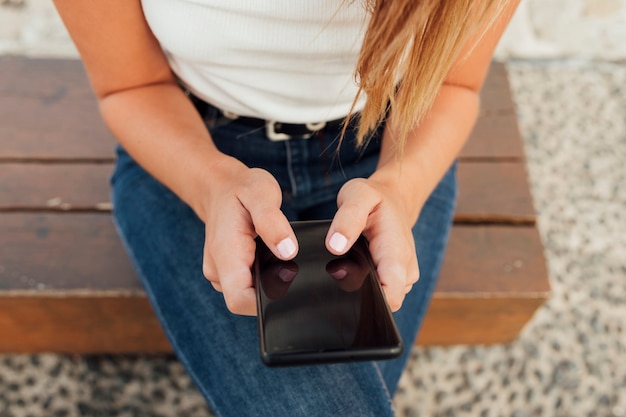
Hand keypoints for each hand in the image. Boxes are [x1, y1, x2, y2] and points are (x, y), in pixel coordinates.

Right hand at [200, 156, 296, 314]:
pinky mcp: (228, 273)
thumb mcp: (261, 193)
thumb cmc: (242, 189)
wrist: (220, 187)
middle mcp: (218, 269)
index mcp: (224, 252)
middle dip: (272, 293)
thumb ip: (272, 222)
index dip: (266, 302)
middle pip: (246, 301)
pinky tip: (273, 260)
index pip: (240, 299)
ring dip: (268, 284)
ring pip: (249, 295)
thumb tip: (288, 252)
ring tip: (282, 258)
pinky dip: (264, 277)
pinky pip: (248, 285)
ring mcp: (221, 274)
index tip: (289, 284)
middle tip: (294, 269)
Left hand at [325, 177, 418, 310]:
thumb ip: (348, 219)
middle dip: (358, 294)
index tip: (345, 288)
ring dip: (361, 289)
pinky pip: (378, 294)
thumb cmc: (375, 198)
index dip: (369, 302)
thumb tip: (335, 246)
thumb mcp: (358, 195)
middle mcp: (405, 270)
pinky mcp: (396, 281)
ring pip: (379, 301)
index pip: (391, 294)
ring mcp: (403, 278)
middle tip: (340, 269)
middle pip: (382, 303)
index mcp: (397, 252)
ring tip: (347, 264)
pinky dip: (363, 285)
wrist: (393, 199)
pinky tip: (354, 268)